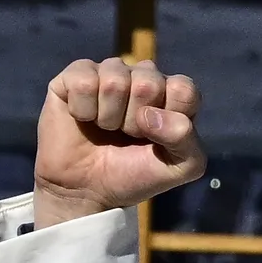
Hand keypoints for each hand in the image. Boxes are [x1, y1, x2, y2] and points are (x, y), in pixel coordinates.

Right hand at [35, 55, 206, 226]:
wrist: (86, 190)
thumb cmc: (135, 174)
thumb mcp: (179, 167)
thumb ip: (185, 139)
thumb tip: (149, 114)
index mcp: (173, 94)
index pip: (183, 88)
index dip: (170, 119)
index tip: (157, 138)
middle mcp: (142, 76)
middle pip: (148, 83)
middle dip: (136, 121)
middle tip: (127, 135)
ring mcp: (109, 72)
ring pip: (114, 81)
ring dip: (109, 117)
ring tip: (106, 128)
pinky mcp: (75, 75)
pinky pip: (83, 82)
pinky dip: (83, 110)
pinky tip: (83, 118)